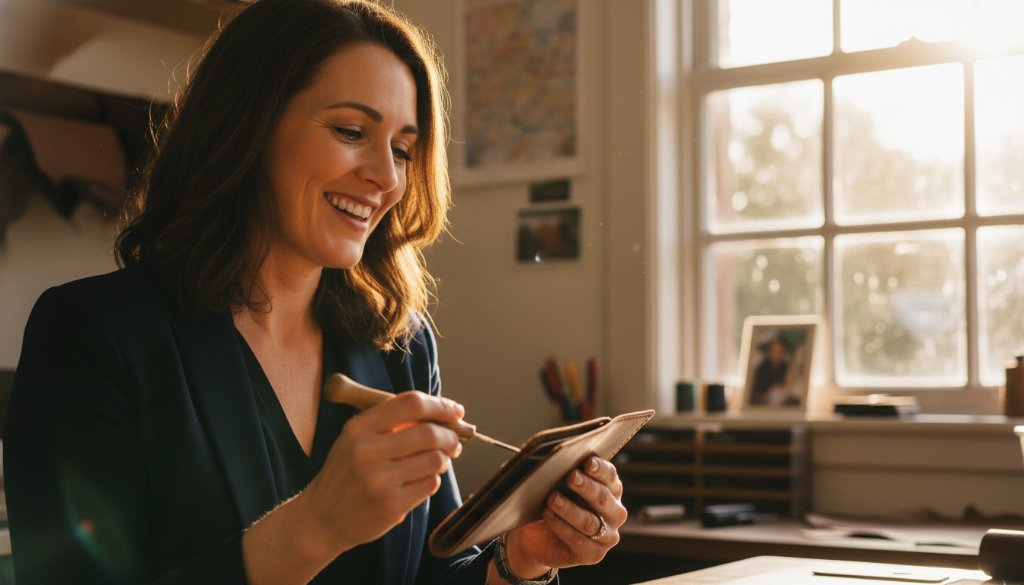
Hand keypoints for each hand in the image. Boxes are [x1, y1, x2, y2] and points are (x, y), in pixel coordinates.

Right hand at [300, 391, 463, 552]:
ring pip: (435, 460)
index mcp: (359, 427)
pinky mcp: (390, 505)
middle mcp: (366, 451)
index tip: (455, 410)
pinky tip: (421, 481)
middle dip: (450, 436)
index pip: (411, 404)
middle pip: (429, 433)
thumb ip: (391, 423)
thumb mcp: (356, 439)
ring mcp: (378, 480)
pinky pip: (430, 484)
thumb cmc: (347, 473)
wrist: (321, 518)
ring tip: (438, 462)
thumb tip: (442, 414)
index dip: (440, 405)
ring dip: (444, 460)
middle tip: (454, 442)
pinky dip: (433, 480)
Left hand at [505, 456, 626, 575]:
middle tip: (570, 477)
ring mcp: (608, 536)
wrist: (538, 536)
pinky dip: (562, 527)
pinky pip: (579, 541)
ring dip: (570, 509)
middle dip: (586, 487)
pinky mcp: (594, 555)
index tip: (587, 462)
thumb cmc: (553, 502)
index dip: (600, 469)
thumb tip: (560, 461)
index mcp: (611, 490)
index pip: (610, 476)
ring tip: (552, 499)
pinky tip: (549, 516)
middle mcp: (615, 513)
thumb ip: (565, 475)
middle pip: (603, 498)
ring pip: (590, 521)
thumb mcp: (558, 486)